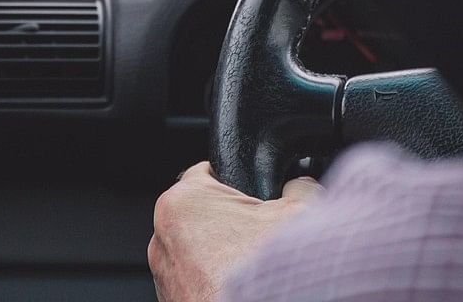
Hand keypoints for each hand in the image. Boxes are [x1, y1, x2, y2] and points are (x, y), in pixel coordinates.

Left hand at [148, 162, 320, 301]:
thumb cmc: (266, 273)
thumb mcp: (299, 212)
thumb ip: (298, 187)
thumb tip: (300, 184)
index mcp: (183, 201)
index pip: (208, 172)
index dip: (239, 181)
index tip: (257, 195)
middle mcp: (162, 237)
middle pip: (205, 214)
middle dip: (233, 222)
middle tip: (263, 236)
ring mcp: (164, 274)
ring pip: (199, 250)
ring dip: (224, 254)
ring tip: (255, 265)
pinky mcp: (172, 300)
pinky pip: (197, 279)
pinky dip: (217, 281)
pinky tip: (244, 288)